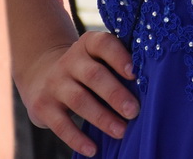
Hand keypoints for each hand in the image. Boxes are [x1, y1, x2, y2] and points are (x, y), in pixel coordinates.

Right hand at [20, 31, 138, 156]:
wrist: (41, 76)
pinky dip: (77, 138)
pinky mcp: (43, 106)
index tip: (135, 74)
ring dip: (102, 118)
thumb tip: (152, 86)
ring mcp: (54, 83)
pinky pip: (61, 124)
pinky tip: (93, 149)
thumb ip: (119, 65)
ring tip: (121, 131)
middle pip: (93, 75)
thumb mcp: (98, 58)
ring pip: (79, 100)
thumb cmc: (86, 69)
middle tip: (134, 111)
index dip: (119, 57)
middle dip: (115, 94)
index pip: (103, 44)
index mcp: (88, 44)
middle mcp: (70, 61)